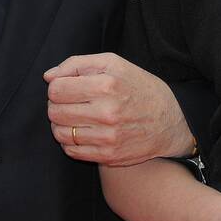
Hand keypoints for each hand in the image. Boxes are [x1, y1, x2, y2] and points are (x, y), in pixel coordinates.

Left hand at [44, 52, 193, 165]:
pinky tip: (82, 132)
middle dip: (56, 105)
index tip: (66, 87)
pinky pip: (72, 151)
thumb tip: (48, 76)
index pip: (57, 89)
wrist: (171, 121)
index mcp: (107, 85)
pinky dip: (70, 141)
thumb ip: (77, 64)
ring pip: (60, 133)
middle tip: (69, 102)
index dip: (56, 87)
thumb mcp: (113, 63)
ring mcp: (108, 138)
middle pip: (54, 112)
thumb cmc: (138, 87)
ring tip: (74, 117)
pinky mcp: (109, 156)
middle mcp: (107, 113)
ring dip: (61, 124)